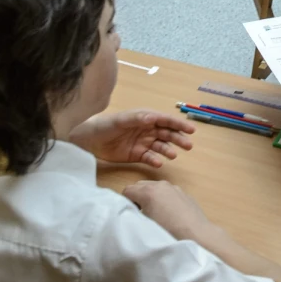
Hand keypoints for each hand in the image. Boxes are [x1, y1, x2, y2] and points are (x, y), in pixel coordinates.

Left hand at [68, 108, 194, 166]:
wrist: (89, 141)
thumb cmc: (105, 125)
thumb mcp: (121, 120)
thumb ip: (137, 118)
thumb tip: (153, 118)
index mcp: (146, 118)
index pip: (165, 120)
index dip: (179, 124)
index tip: (191, 130)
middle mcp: (147, 130)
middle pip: (167, 134)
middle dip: (178, 138)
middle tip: (188, 146)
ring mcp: (143, 143)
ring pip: (161, 146)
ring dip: (169, 150)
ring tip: (173, 155)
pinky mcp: (137, 155)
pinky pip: (150, 158)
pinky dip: (155, 160)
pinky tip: (158, 163)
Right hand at [122, 180, 212, 241]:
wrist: (197, 235)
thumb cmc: (168, 233)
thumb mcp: (145, 225)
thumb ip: (134, 215)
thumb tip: (130, 213)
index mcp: (148, 192)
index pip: (127, 191)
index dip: (125, 203)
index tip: (130, 215)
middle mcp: (161, 185)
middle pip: (140, 186)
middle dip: (136, 197)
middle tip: (140, 215)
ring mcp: (174, 187)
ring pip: (154, 187)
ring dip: (149, 197)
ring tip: (155, 215)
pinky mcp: (183, 193)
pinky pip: (166, 192)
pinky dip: (162, 198)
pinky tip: (168, 214)